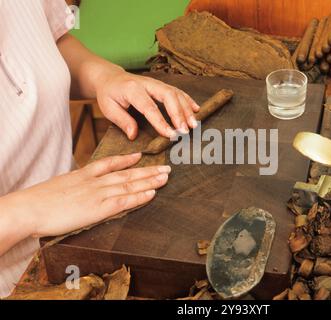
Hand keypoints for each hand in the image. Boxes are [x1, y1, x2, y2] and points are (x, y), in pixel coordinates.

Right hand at [1, 153, 169, 238]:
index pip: (110, 163)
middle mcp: (95, 181)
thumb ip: (75, 184)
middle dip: (148, 170)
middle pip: (127, 173)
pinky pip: (125, 200)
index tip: (139, 155)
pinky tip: (153, 193)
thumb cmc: (40, 200)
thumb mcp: (60, 185)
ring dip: (150, 180)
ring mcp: (99, 193)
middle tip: (166, 166)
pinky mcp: (99, 208)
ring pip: (130, 184)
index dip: (127, 159)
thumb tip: (81, 188)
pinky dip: (140, 196)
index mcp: (84, 174)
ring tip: (166, 176)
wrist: (30, 208)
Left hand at [95, 69, 199, 139]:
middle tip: (185, 130)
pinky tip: (197, 110)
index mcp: (132, 89)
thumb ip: (122, 121)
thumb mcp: (109, 108)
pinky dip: (188, 101)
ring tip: (193, 125)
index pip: (149, 107)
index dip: (160, 122)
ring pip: (176, 93)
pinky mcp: (162, 85)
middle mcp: (147, 84)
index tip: (170, 135)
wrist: (110, 77)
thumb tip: (134, 135)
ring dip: (186, 109)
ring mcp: (157, 83)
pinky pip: (178, 91)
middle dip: (178, 114)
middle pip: (168, 96)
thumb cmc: (109, 94)